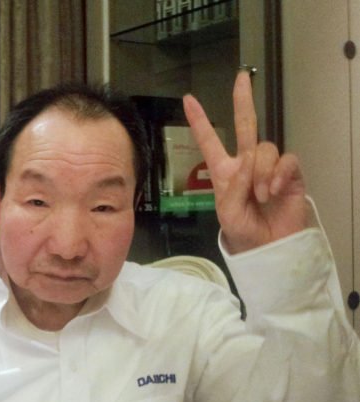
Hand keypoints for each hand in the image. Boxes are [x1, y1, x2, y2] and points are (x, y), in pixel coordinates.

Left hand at [182, 71, 310, 252]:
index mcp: (224, 172)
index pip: (210, 142)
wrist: (268, 247)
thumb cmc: (242, 232)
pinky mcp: (289, 173)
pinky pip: (285, 160)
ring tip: (260, 196)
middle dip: (243, 101)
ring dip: (260, 172)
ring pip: (264, 149)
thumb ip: (233, 187)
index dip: (199, 121)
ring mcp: (268, 167)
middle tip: (241, 78)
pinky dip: (277, 174)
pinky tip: (272, 192)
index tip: (188, 100)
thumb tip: (248, 163)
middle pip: (246, 125)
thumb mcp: (226, 213)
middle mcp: (246, 164)